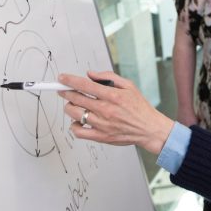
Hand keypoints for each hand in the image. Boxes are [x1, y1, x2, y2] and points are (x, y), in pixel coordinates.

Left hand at [59, 70, 174, 154]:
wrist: (149, 129)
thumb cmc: (140, 107)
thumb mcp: (128, 85)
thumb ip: (108, 77)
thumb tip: (90, 74)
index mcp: (112, 96)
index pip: (84, 85)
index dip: (70, 80)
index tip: (62, 78)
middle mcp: (105, 110)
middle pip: (76, 98)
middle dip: (65, 92)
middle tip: (63, 90)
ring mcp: (102, 124)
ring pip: (75, 114)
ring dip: (69, 107)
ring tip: (72, 104)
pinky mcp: (101, 136)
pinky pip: (79, 132)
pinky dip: (74, 126)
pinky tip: (78, 121)